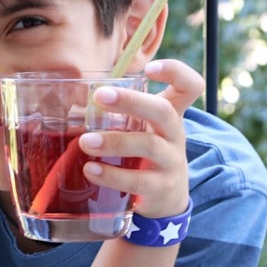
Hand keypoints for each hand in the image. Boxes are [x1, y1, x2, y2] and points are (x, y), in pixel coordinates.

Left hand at [78, 59, 201, 218]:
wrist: (166, 198)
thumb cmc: (147, 153)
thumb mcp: (146, 128)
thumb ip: (124, 112)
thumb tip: (76, 99)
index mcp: (172, 114)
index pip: (190, 85)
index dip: (175, 71)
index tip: (149, 68)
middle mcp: (175, 135)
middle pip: (164, 111)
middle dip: (132, 101)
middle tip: (99, 96)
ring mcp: (171, 162)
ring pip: (149, 146)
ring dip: (114, 141)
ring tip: (85, 142)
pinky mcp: (161, 188)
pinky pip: (138, 181)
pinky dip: (112, 175)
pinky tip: (91, 170)